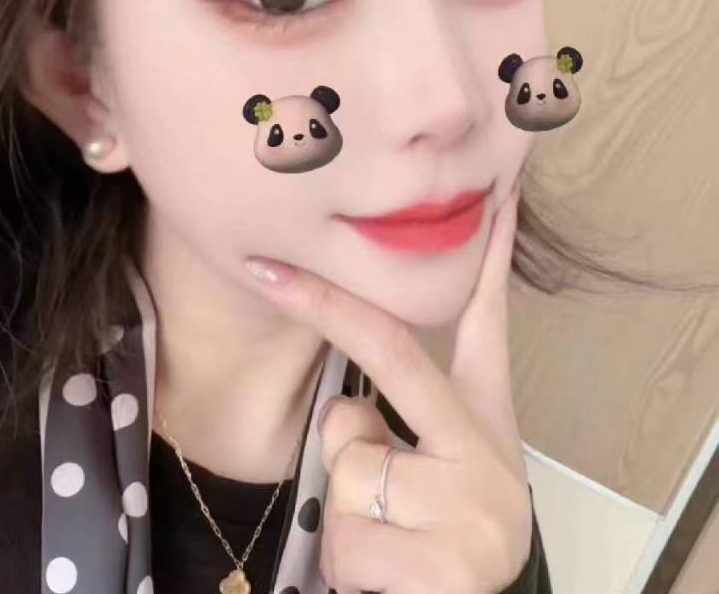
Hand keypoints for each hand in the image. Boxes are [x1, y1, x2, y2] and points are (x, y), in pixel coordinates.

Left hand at [244, 181, 531, 593]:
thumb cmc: (442, 536)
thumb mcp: (435, 472)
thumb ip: (395, 423)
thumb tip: (345, 409)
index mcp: (482, 423)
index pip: (486, 326)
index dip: (490, 262)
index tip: (493, 202)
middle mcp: (486, 452)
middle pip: (396, 354)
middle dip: (325, 304)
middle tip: (264, 270)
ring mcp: (473, 506)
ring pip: (350, 468)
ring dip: (346, 510)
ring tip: (389, 540)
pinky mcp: (448, 565)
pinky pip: (347, 538)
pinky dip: (350, 566)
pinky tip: (392, 579)